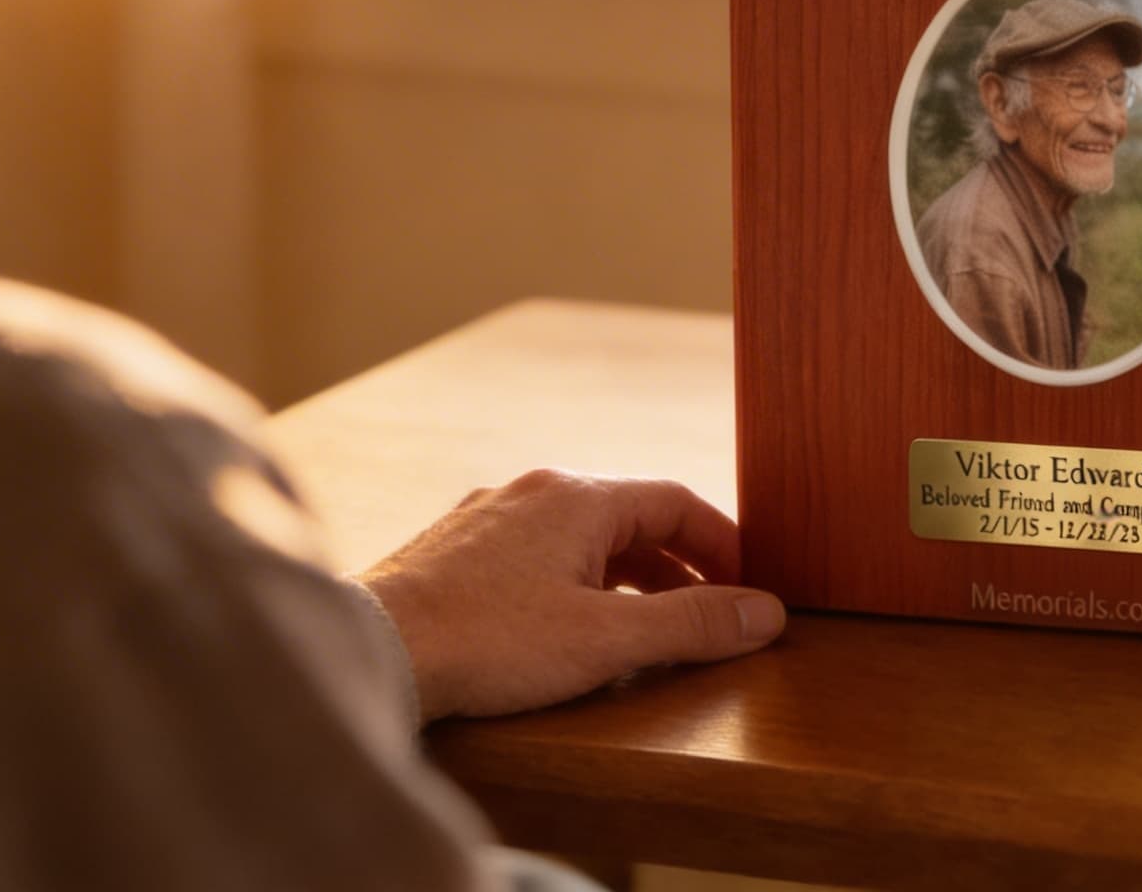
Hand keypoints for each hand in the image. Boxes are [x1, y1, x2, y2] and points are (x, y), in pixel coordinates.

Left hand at [355, 469, 788, 720]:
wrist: (375, 649)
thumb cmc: (487, 642)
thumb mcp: (606, 639)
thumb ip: (690, 624)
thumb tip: (766, 613)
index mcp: (577, 497)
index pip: (675, 499)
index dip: (722, 543)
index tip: (749, 586)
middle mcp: (533, 492)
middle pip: (629, 516)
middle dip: (678, 564)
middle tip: (710, 611)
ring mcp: (487, 516)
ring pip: (579, 536)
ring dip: (626, 576)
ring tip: (649, 626)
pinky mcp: (454, 550)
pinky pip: (536, 553)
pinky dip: (575, 581)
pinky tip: (569, 625)